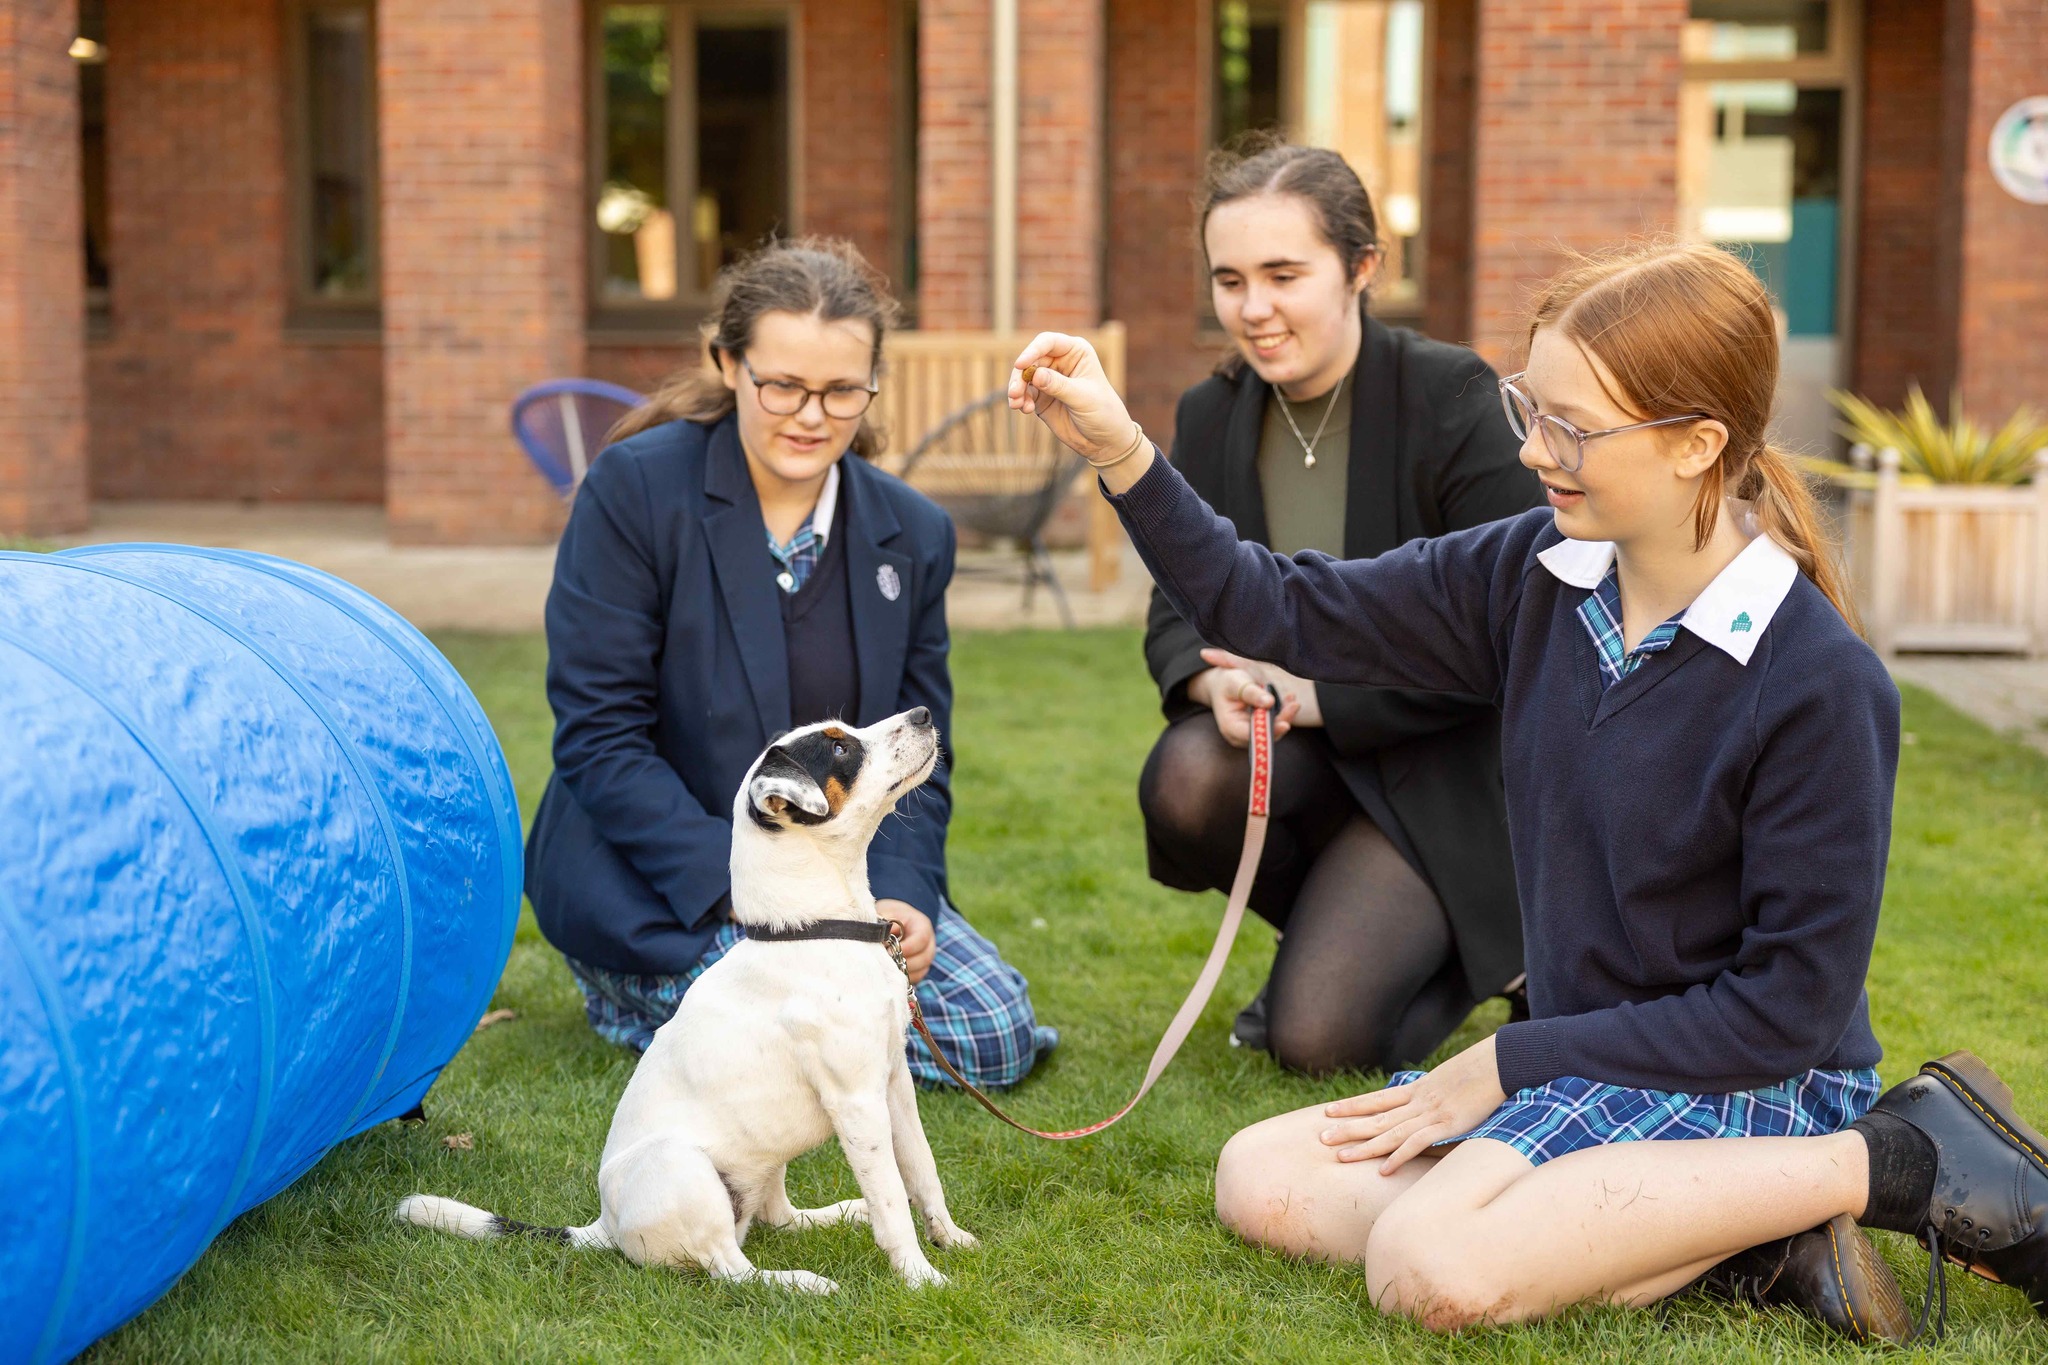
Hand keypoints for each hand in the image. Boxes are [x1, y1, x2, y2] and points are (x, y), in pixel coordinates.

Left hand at [879, 900, 934, 984]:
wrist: (893, 922)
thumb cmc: (889, 917)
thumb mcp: (888, 912)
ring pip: (920, 972)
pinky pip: (914, 979)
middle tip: (885, 963)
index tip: (888, 952)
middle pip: (923, 958)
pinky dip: (902, 979)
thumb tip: (887, 934)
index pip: (921, 939)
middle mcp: (929, 944)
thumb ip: (887, 921)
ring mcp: (925, 959)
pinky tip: (888, 975)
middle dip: (904, 963)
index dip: (906, 948)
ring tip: (885, 969)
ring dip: (902, 972)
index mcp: (923, 926)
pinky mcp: (919, 971)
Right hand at [1007, 333, 1152, 488]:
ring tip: (1017, 404)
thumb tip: (1034, 374)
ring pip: (1024, 377)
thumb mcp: (1083, 398)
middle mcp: (1060, 361)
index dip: (1032, 351)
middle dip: (1020, 375)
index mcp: (1076, 352)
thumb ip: (1059, 386)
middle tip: (1015, 393)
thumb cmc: (1103, 412)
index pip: (1048, 342)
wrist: (1104, 440)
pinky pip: (1024, 394)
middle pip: (1031, 359)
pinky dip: (1020, 400)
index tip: (1020, 365)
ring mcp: (1048, 379)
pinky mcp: (1041, 397)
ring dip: (1016, 389)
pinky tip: (1025, 409)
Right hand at [1190, 648, 1317, 744]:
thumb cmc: (1227, 682)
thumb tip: (1269, 702)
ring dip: (1285, 716)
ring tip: (1293, 701)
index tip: (1284, 724)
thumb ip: (1251, 693)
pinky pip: (1274, 724)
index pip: (1251, 735)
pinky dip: (1283, 713)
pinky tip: (1289, 699)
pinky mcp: (1259, 728)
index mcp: (1230, 726)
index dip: (1268, 731)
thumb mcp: (1236, 683)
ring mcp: (1250, 732)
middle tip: (1294, 705)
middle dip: (1281, 721)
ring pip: (1272, 730)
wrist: (1222, 684)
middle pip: (1265, 735)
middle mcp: (1240, 735)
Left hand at [1317, 1035, 1506, 1174]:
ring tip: (1340, 1157)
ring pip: (1390, 1132)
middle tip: (1320, 1137)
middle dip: (1347, 1128)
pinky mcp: (1448, 1125)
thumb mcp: (1451, 1079)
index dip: (1352, 1105)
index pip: (1377, 1098)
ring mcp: (1431, 1114)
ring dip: (1364, 1146)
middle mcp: (1418, 1101)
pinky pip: (1418, 1143)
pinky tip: (1383, 1169)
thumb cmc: (1482, 1070)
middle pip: (1375, 1117)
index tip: (1329, 1111)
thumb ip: (1435, 1092)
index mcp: (1418, 1089)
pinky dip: (1399, 1156)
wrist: (1501, 1061)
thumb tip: (1428, 1101)